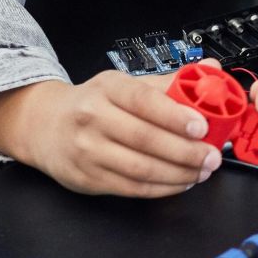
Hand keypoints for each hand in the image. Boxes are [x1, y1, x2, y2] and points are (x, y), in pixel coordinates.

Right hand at [0, 70, 220, 197]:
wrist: (45, 125)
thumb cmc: (95, 104)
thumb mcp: (126, 85)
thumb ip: (169, 82)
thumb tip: (212, 69)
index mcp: (108, 88)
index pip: (144, 100)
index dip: (175, 116)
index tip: (202, 127)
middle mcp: (93, 117)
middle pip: (146, 139)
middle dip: (186, 152)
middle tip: (211, 157)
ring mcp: (87, 150)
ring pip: (140, 168)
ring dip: (178, 174)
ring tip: (201, 172)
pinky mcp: (87, 178)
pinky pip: (131, 188)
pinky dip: (161, 188)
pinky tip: (180, 182)